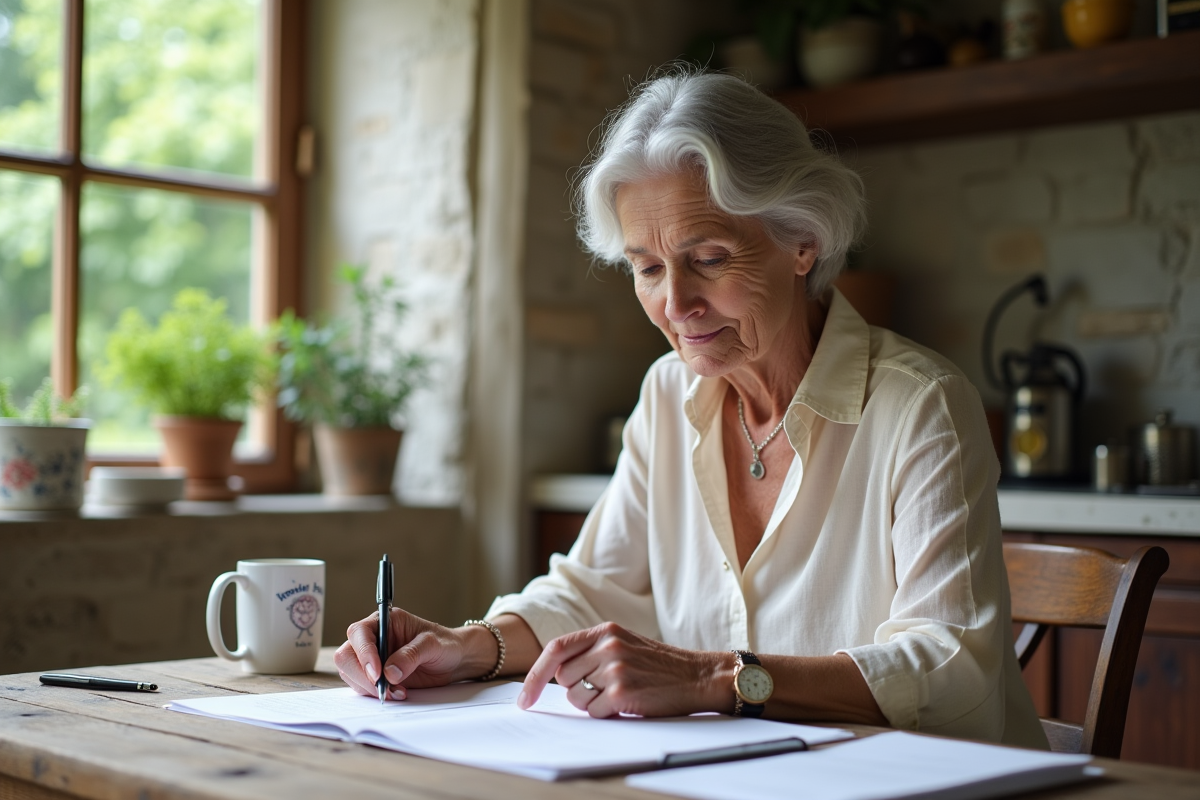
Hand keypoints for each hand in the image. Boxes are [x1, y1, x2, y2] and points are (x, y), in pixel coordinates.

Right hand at [334, 608, 475, 699]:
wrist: (454, 661)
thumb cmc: (445, 644)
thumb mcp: (432, 645)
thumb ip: (411, 655)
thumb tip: (389, 672)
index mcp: (385, 621)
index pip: (360, 632)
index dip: (364, 652)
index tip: (377, 673)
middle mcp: (374, 638)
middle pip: (346, 655)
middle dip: (362, 675)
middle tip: (384, 688)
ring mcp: (372, 658)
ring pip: (350, 673)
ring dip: (370, 688)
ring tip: (398, 691)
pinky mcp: (375, 675)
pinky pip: (362, 686)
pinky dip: (375, 693)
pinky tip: (397, 693)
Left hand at [517, 622, 728, 717]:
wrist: (698, 675)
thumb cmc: (660, 665)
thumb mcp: (625, 644)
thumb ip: (593, 651)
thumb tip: (555, 673)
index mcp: (605, 630)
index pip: (556, 649)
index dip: (536, 675)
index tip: (525, 697)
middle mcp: (607, 645)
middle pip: (563, 678)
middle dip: (577, 690)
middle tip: (603, 689)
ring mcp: (614, 668)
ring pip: (576, 697)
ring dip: (592, 704)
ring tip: (619, 694)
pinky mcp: (622, 692)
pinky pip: (593, 712)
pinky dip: (606, 714)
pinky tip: (628, 703)